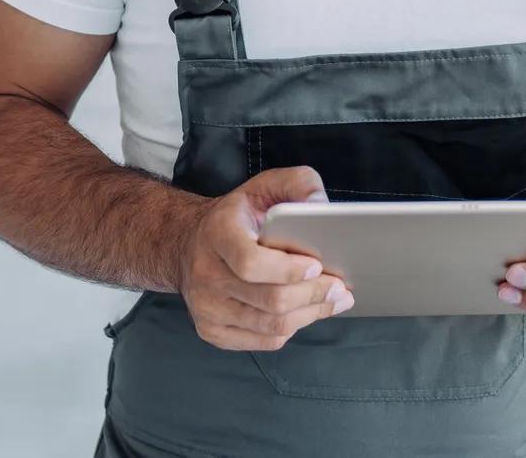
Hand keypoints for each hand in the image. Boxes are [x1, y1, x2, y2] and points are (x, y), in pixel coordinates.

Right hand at [175, 165, 354, 350]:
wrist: (186, 244)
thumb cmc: (234, 218)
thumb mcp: (263, 187)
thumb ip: (297, 184)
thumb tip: (322, 205)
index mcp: (217, 234)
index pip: (251, 263)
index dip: (289, 270)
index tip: (316, 264)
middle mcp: (205, 274)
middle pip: (270, 300)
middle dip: (313, 295)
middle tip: (339, 287)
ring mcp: (206, 308)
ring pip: (271, 325)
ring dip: (310, 314)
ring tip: (332, 301)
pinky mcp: (212, 331)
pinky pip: (264, 341)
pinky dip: (291, 329)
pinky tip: (304, 313)